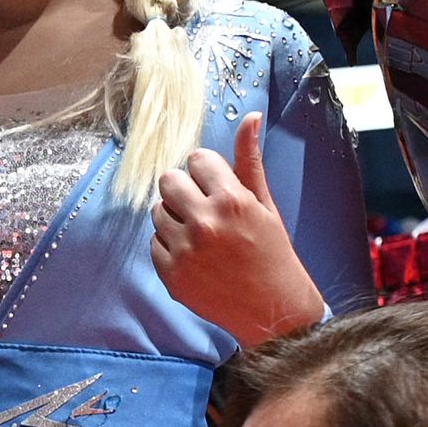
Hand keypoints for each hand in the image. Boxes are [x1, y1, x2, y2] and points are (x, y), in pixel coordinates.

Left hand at [152, 113, 324, 343]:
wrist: (272, 309)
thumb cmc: (273, 253)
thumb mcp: (265, 205)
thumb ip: (249, 161)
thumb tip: (250, 117)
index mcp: (231, 200)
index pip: (196, 159)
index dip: (206, 171)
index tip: (216, 186)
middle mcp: (205, 222)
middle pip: (168, 180)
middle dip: (183, 188)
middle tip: (202, 206)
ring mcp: (185, 250)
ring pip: (158, 211)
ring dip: (174, 217)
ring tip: (200, 234)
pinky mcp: (171, 275)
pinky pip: (154, 243)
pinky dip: (170, 246)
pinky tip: (194, 256)